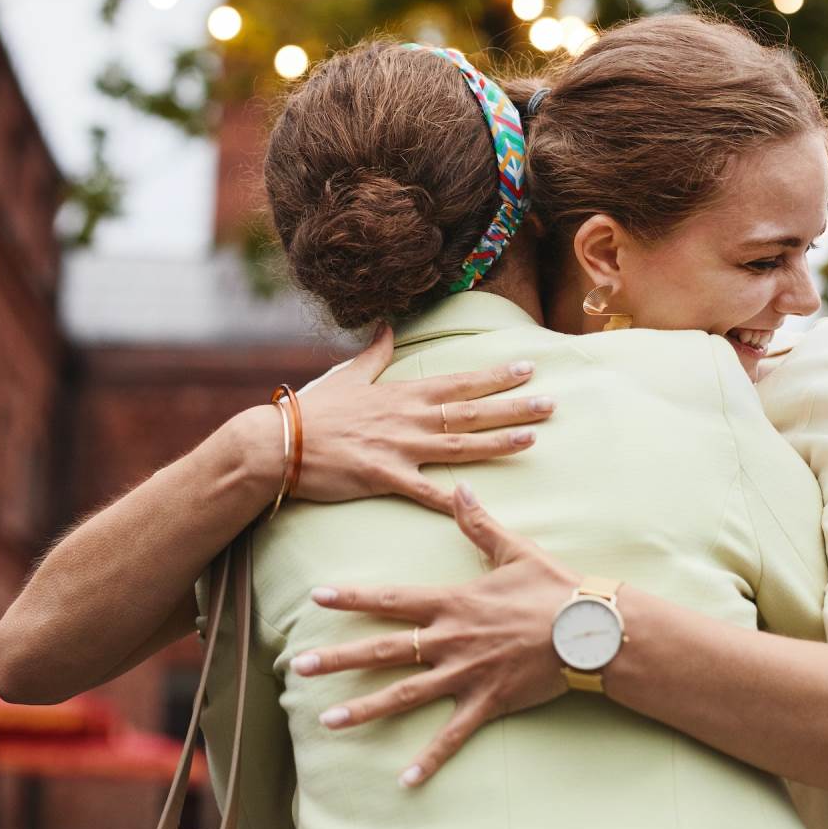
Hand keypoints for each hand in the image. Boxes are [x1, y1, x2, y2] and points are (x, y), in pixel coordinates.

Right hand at [232, 327, 554, 513]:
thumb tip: (386, 326)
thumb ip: (374, 353)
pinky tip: (479, 502)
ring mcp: (398, 447)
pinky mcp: (384, 477)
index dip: (495, 376)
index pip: (459, 382)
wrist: (277, 443)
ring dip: (498, 442)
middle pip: (470, 412)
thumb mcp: (347, 375)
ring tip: (533, 437)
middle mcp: (408, 418)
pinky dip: (451, 498)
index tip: (527, 368)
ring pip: (460, 446)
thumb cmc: (312, 411)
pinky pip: (424, 490)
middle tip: (550, 402)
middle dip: (512, 406)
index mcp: (402, 394)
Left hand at [290, 485, 577, 785]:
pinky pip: (452, 736)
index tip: (317, 597)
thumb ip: (479, 523)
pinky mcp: (488, 702)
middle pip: (383, 651)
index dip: (353, 598)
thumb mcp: (514, 550)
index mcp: (453, 603)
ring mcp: (466, 674)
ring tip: (328, 721)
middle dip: (339, 659)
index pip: (391, 600)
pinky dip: (429, 759)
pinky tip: (404, 781)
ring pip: (405, 695)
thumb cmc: (553, 588)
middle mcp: (450, 640)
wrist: (591, 630)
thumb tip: (459, 487)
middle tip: (299, 669)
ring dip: (366, 709)